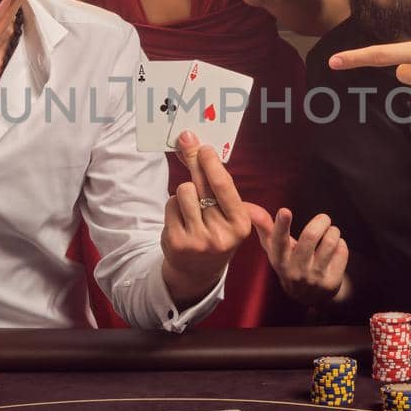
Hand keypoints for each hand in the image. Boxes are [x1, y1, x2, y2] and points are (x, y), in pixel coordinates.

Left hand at [161, 131, 252, 304]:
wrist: (197, 271)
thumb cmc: (217, 233)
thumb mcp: (230, 216)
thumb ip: (223, 187)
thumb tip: (205, 151)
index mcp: (240, 225)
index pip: (224, 187)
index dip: (212, 164)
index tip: (204, 147)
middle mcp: (221, 234)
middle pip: (201, 185)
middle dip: (193, 159)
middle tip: (186, 139)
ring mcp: (198, 240)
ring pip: (183, 192)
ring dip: (184, 193)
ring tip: (190, 206)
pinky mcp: (177, 242)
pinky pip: (170, 206)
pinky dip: (173, 206)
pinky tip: (180, 219)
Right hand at [246, 205, 349, 307]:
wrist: (309, 297)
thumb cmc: (290, 264)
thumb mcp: (276, 251)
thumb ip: (265, 229)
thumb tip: (250, 209)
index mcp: (279, 260)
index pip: (278, 242)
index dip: (281, 226)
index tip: (284, 211)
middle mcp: (295, 271)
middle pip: (310, 237)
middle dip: (321, 221)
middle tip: (324, 218)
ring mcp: (314, 279)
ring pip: (329, 242)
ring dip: (333, 231)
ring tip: (332, 231)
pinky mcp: (331, 282)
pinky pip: (342, 252)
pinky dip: (341, 244)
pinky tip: (336, 248)